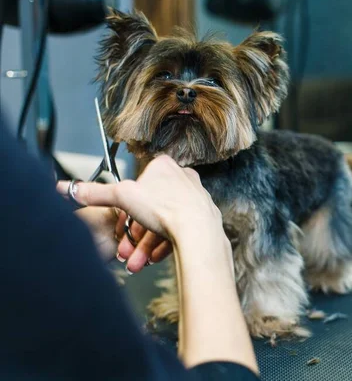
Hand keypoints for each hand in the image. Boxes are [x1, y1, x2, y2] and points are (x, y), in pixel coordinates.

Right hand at [57, 155, 228, 266]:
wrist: (198, 231)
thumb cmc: (165, 208)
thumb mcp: (122, 198)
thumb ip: (96, 193)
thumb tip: (69, 189)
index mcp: (164, 166)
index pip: (137, 186)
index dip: (126, 210)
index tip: (120, 228)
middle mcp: (183, 178)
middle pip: (150, 209)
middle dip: (135, 235)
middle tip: (126, 252)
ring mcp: (195, 197)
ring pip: (164, 222)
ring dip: (147, 244)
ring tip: (138, 262)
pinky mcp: (204, 216)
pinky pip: (180, 230)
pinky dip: (164, 244)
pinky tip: (154, 259)